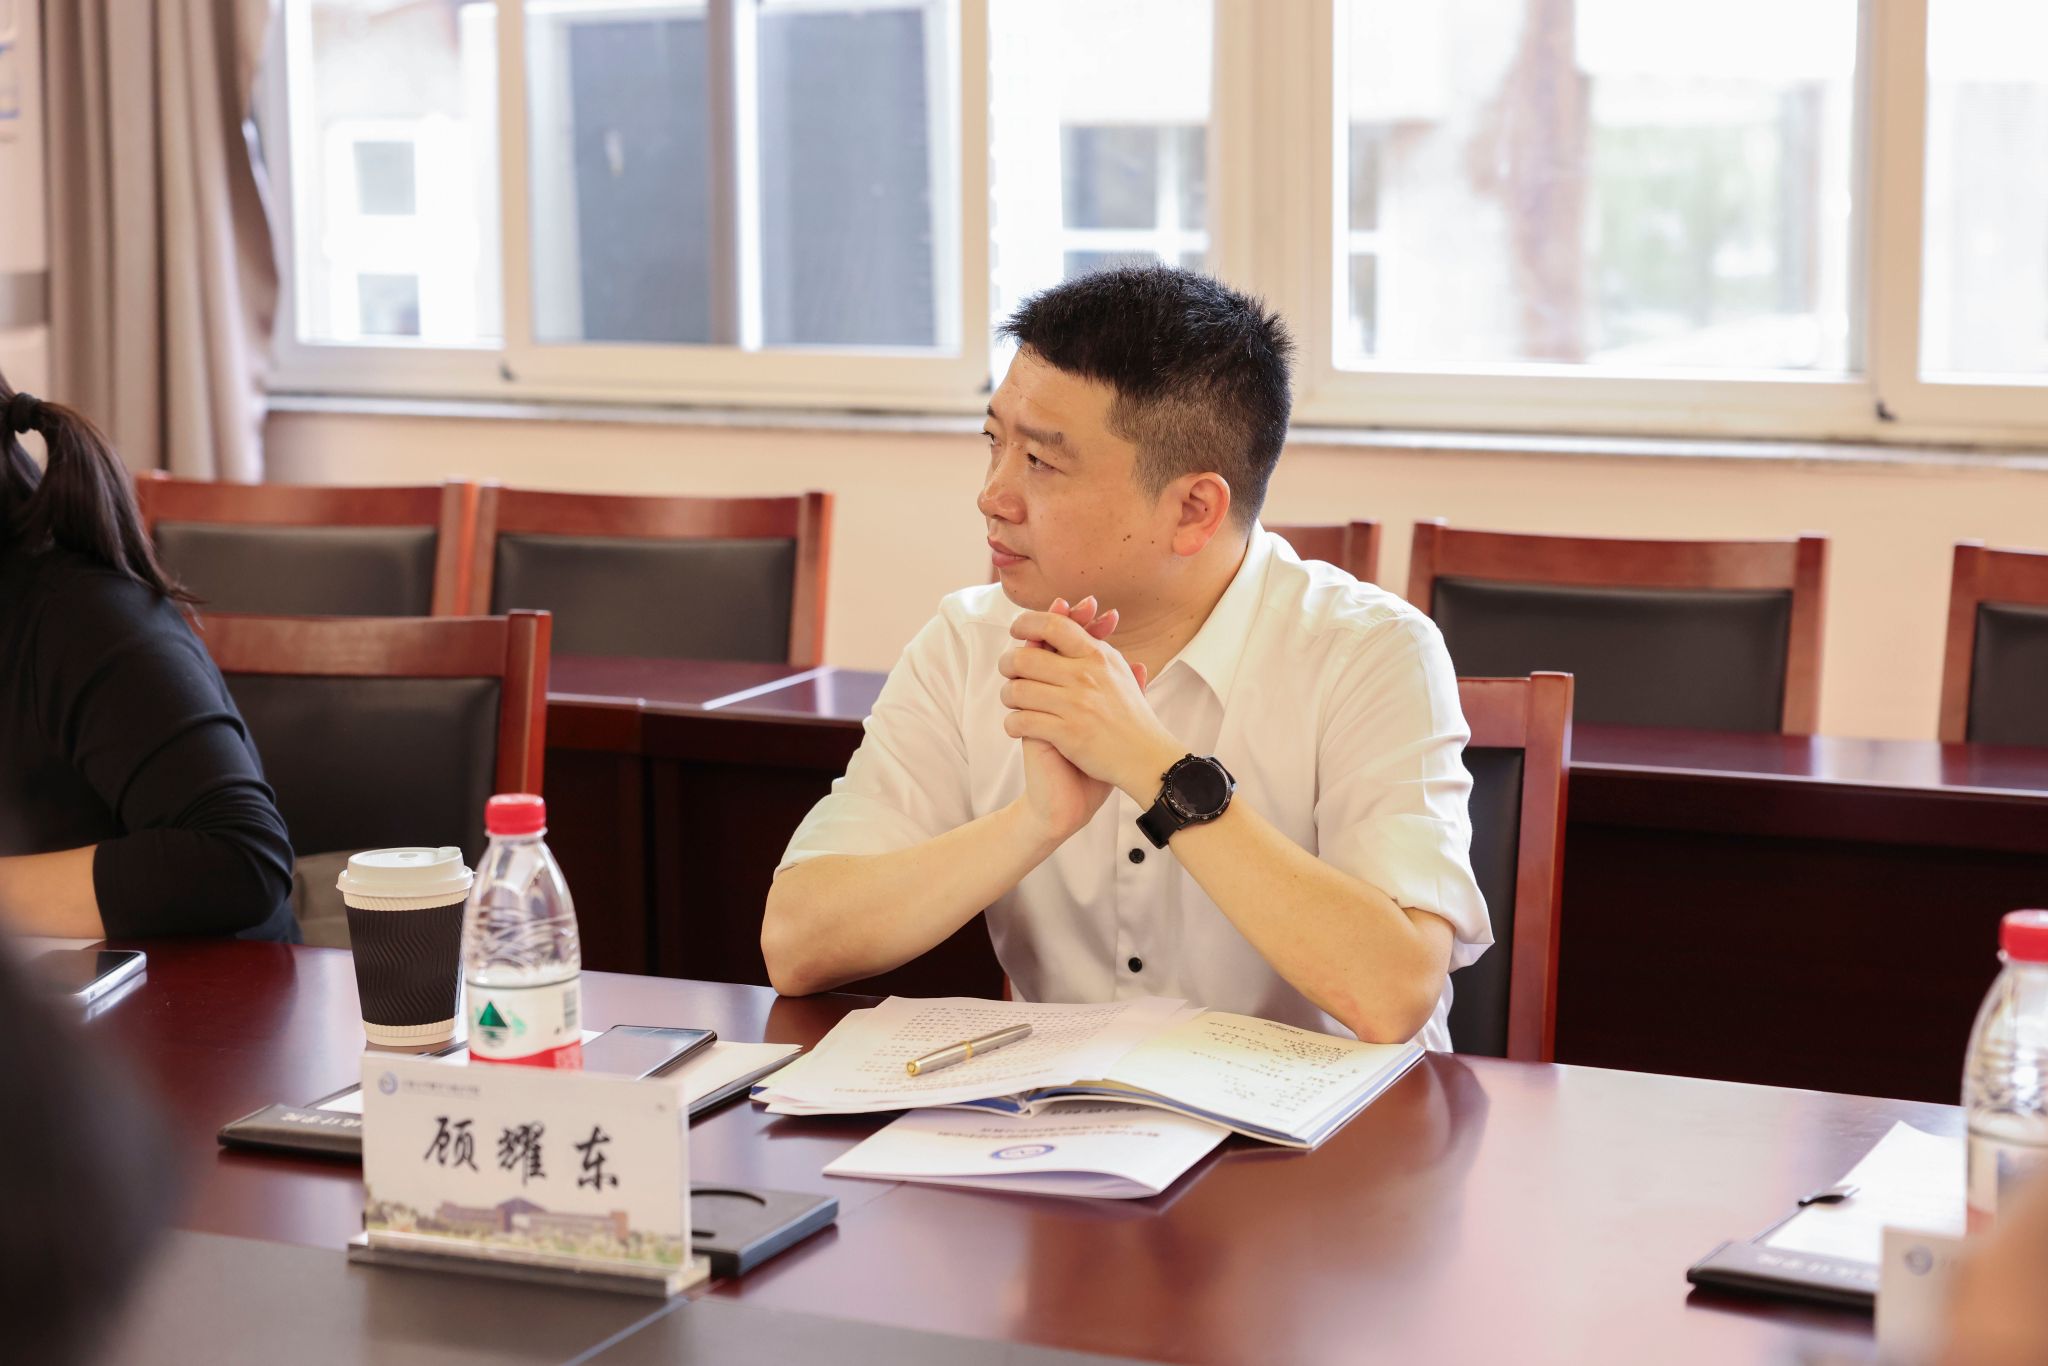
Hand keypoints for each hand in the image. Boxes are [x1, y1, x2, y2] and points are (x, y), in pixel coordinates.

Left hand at [1001, 602, 1182, 802]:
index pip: (1053, 625)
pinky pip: (1022, 721)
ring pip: (1017, 690)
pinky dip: (1012, 724)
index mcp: (1098, 657)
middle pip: (1024, 658)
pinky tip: (1016, 726)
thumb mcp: (1118, 671)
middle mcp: (1086, 676)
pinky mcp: (1068, 733)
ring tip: (1013, 702)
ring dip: (1008, 696)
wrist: (1147, 757)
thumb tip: (1070, 608)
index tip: (1017, 630)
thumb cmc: (1131, 716)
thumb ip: (1094, 643)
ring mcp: (1076, 705)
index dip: (1027, 622)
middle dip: (1007, 664)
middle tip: (1008, 671)